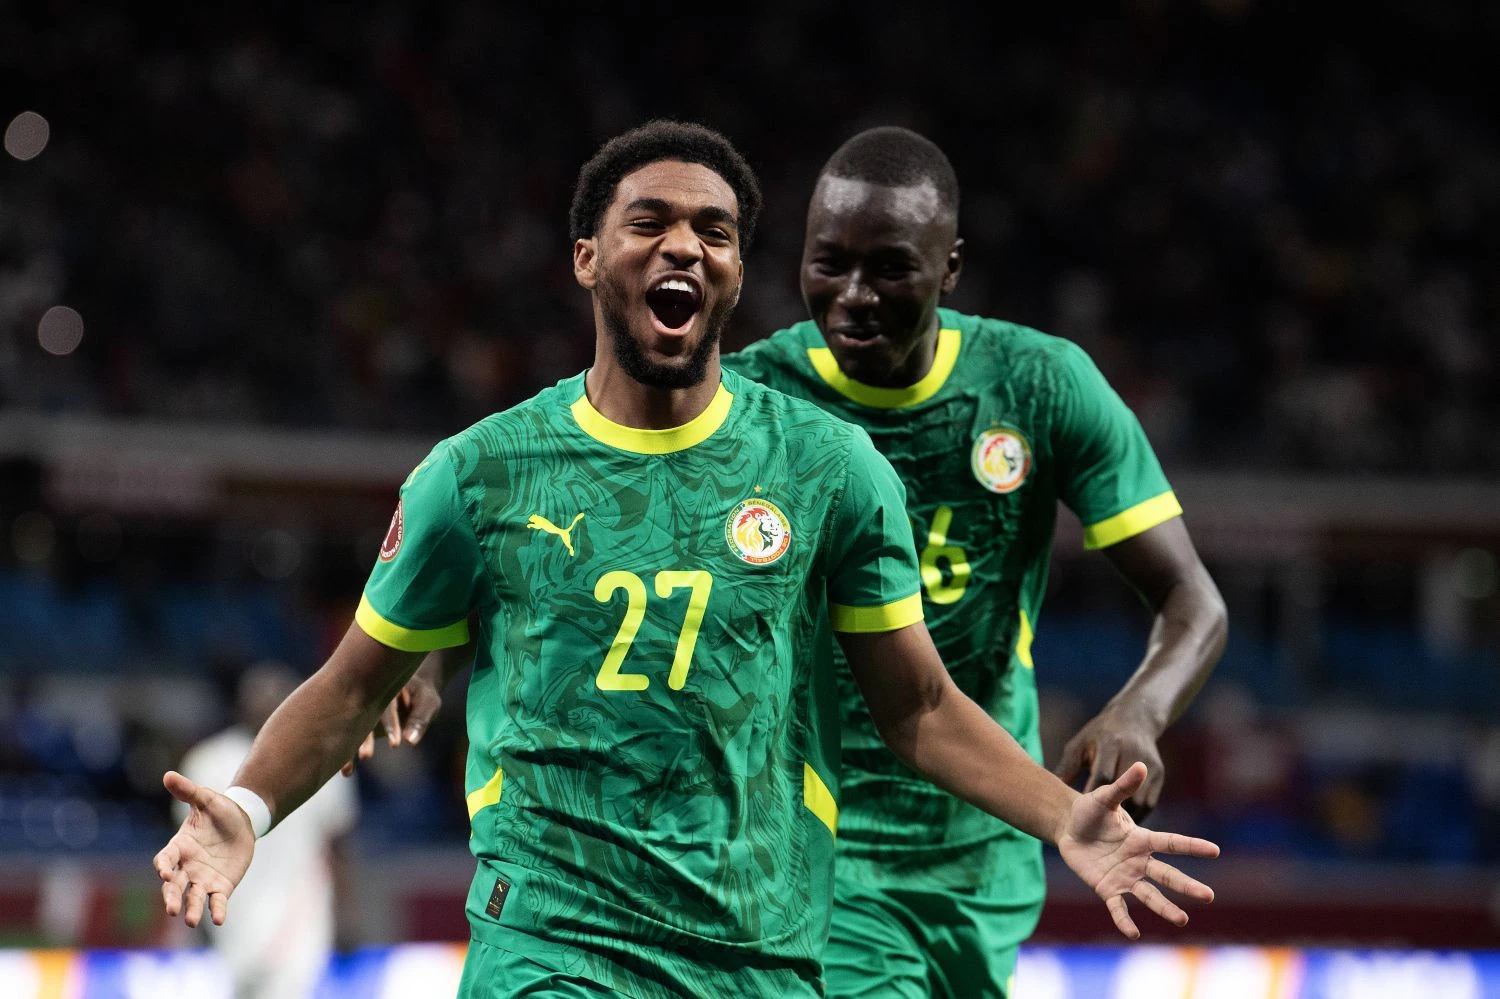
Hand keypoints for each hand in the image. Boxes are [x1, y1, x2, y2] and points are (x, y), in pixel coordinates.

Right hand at [153, 771, 255, 927]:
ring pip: (192, 897)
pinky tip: (218, 919)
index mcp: (179, 847)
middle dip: (171, 897)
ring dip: (190, 909)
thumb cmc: (219, 810)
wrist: (242, 822)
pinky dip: (216, 910)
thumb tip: (168, 775)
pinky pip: (217, 901)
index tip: (164, 872)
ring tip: (190, 921)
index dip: (163, 866)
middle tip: (171, 909)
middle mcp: (186, 867)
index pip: (165, 859)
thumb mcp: (206, 799)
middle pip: (174, 886)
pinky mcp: (221, 886)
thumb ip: (188, 791)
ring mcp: (202, 879)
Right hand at [339, 668, 444, 776]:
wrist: (411, 691)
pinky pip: (350, 738)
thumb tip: (410, 741)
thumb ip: (420, 719)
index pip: (387, 705)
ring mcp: (360, 710)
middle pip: (363, 717)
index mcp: (386, 684)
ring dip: (349, 749)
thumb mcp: (428, 702)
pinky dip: (348, 753)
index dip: (391, 724)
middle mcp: (368, 696)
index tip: (396, 745)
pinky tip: (345, 771)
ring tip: (347, 772)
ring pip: (352, 730)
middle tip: (366, 757)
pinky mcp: (358, 723)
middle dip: (365, 739)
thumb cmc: (422, 696)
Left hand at [1055, 704, 1163, 819]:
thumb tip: (1052, 791)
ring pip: (1139, 800)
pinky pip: (1149, 802)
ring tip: (1109, 830)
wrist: (1134, 718)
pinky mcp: (1159, 773)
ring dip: (1126, 817)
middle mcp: (1132, 754)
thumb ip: (1067, 767)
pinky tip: (1122, 822)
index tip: (1082, 812)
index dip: (1093, 795)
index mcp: (1110, 744)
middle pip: (1124, 791)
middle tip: (1094, 829)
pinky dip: (1136, 813)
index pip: (1103, 776)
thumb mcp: (1080, 745)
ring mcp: (1149, 764)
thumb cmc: (1098, 735)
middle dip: (1110, 811)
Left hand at [1057, 762, 1217, 939]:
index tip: (1216, 850)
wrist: (1068, 828)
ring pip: (1149, 895)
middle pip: (1167, 875)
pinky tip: (1133, 933)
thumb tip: (1141, 765)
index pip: (1172, 843)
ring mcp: (1125, 877)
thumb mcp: (1104, 797)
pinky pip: (1118, 907)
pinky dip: (1124, 920)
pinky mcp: (1107, 889)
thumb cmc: (1090, 811)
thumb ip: (1122, 786)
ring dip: (1165, 908)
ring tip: (1182, 920)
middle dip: (1187, 886)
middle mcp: (1139, 861)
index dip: (1192, 846)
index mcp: (1142, 838)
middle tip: (1209, 896)